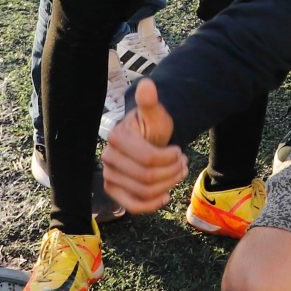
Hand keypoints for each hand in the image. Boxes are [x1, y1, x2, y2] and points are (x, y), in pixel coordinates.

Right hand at [102, 80, 187, 214]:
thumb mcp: (156, 115)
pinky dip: (151, 205)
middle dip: (171, 172)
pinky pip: (132, 205)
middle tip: (182, 163)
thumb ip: (150, 103)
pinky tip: (165, 196)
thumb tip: (147, 85)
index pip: (148, 159)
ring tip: (177, 173)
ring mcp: (109, 176)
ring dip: (167, 185)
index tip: (179, 151)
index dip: (170, 159)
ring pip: (144, 192)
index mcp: (117, 137)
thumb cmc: (152, 127)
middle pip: (147, 177)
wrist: (146, 139)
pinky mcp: (113, 190)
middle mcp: (108, 158)